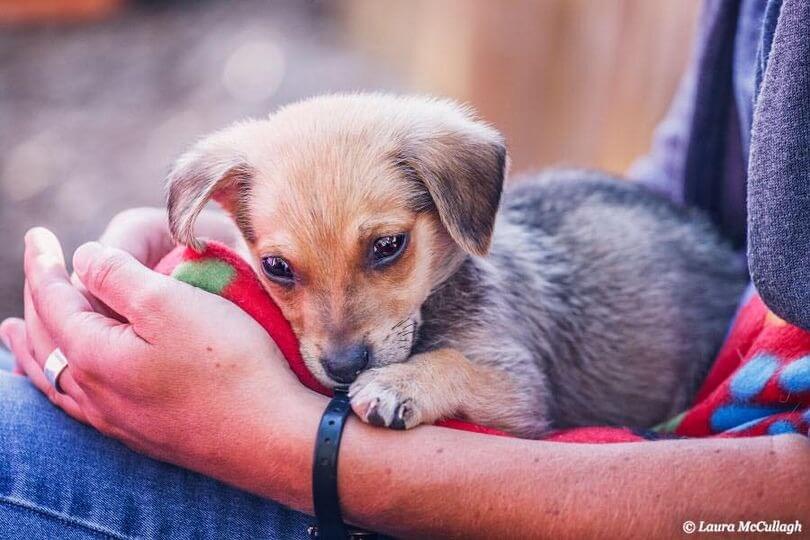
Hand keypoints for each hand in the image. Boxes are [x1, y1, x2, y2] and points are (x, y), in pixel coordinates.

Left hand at [0, 228, 322, 503]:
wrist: (269, 436)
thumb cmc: (228, 364)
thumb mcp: (170, 305)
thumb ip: (117, 276)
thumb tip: (82, 258)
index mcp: (92, 356)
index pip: (51, 300)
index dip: (42, 263)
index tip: (38, 234)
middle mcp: (93, 394)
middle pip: (45, 339)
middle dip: (36, 297)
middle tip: (39, 265)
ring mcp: (116, 420)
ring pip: (54, 376)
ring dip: (32, 345)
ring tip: (12, 331)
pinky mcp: (142, 434)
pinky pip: (76, 402)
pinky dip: (57, 379)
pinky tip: (67, 381)